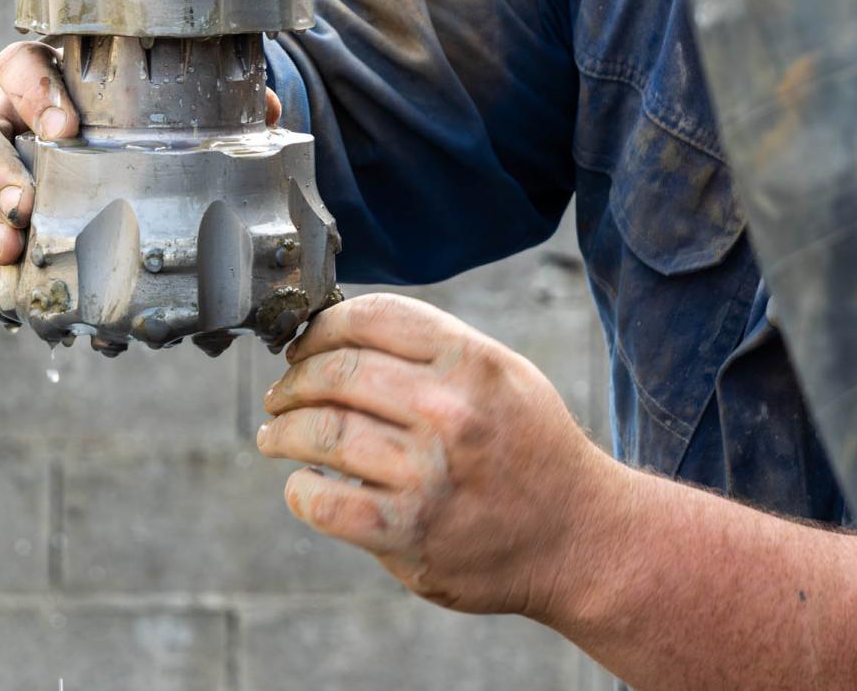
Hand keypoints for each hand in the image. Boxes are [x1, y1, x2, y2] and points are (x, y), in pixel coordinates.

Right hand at [0, 39, 283, 307]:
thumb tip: (264, 113)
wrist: (111, 175)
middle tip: (27, 205)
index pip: (16, 65)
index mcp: (43, 87)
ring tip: (11, 247)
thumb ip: (211, 112)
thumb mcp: (168, 119)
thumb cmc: (132, 139)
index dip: (32, 90)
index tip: (65, 128)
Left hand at [257, 293, 622, 624]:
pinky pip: (324, 501)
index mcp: (470, 362)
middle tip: (279, 393)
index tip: (301, 344)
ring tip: (274, 435)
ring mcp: (426, 474)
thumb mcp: (502, 374)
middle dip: (292, 380)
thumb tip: (340, 331)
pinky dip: (299, 489)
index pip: (369, 318)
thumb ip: (430, 349)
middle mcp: (448, 412)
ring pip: (320, 433)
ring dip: (282, 431)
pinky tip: (302, 484)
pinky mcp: (409, 533)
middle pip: (334, 373)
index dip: (319, 327)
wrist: (582, 539)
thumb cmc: (530, 448)